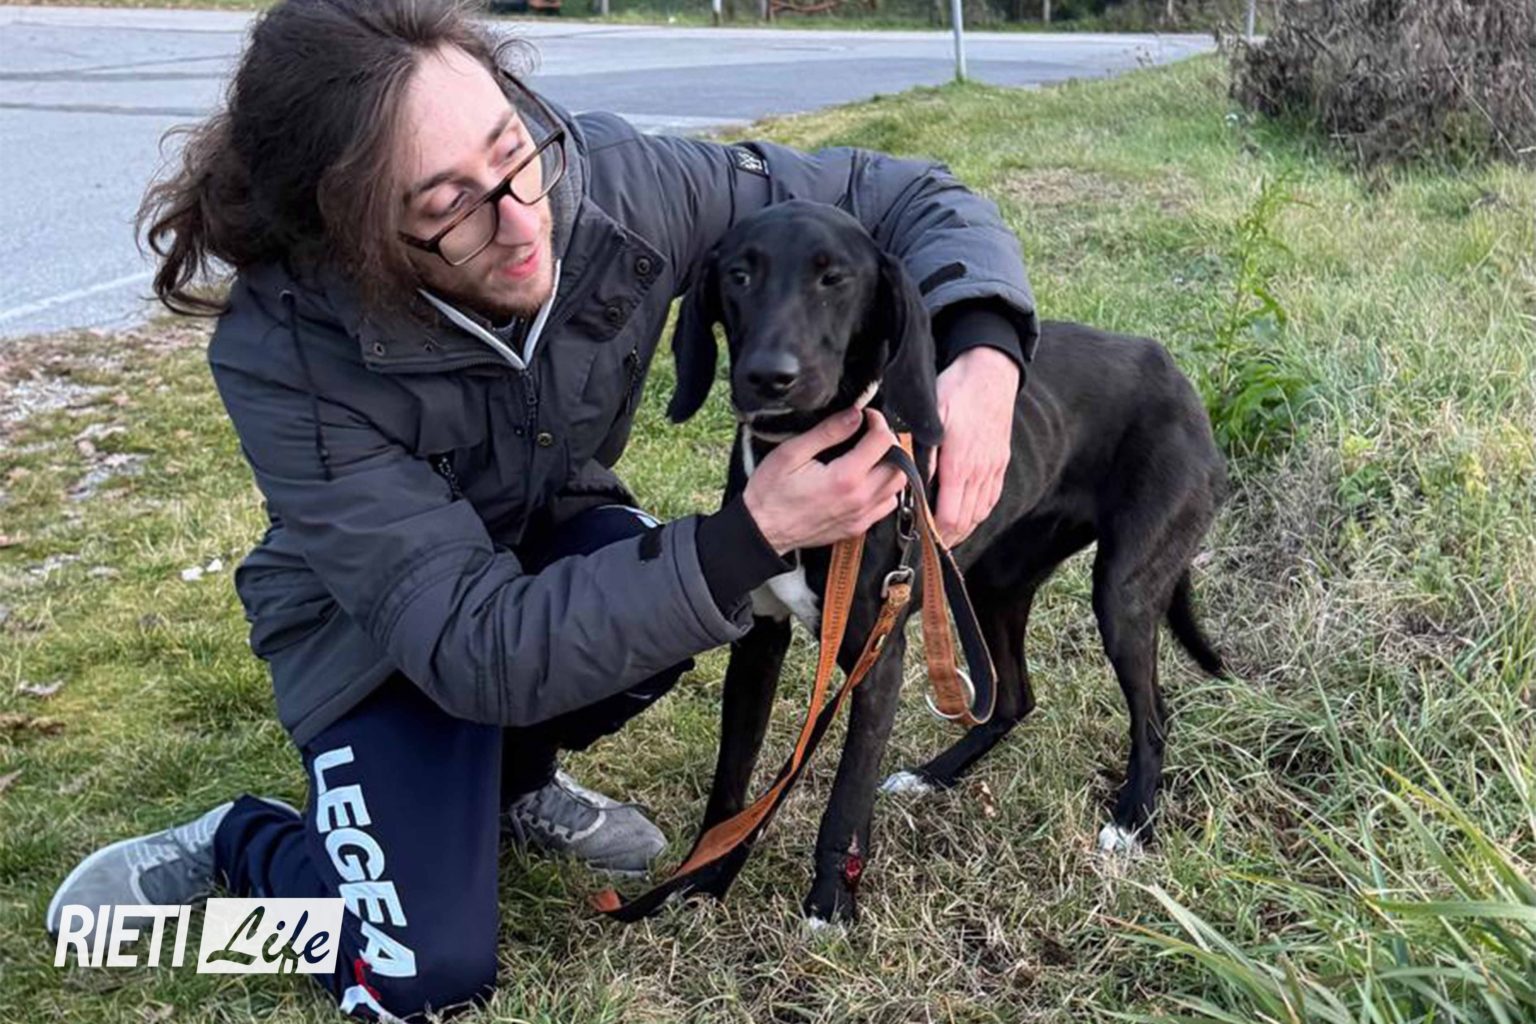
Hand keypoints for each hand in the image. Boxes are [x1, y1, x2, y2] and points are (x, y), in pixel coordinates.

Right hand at [743, 408, 905, 554]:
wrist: (762, 531)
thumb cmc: (770, 493)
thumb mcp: (792, 453)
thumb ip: (827, 432)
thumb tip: (854, 415)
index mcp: (845, 478)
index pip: (883, 441)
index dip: (877, 421)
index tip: (866, 416)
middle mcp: (859, 499)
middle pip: (899, 464)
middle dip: (888, 442)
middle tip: (869, 433)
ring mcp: (861, 516)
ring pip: (897, 486)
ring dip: (890, 466)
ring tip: (870, 455)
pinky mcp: (857, 527)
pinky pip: (886, 505)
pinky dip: (884, 489)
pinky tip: (866, 480)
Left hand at [932, 347, 1017, 546]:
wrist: (990, 371)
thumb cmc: (955, 390)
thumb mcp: (930, 417)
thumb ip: (923, 453)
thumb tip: (914, 483)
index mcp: (959, 465)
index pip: (948, 516)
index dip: (934, 534)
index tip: (920, 541)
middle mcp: (979, 472)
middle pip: (964, 521)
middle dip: (946, 538)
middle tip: (929, 548)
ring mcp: (993, 468)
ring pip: (980, 513)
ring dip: (963, 529)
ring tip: (945, 538)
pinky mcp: (1001, 461)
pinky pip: (992, 498)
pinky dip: (979, 513)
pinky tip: (968, 516)